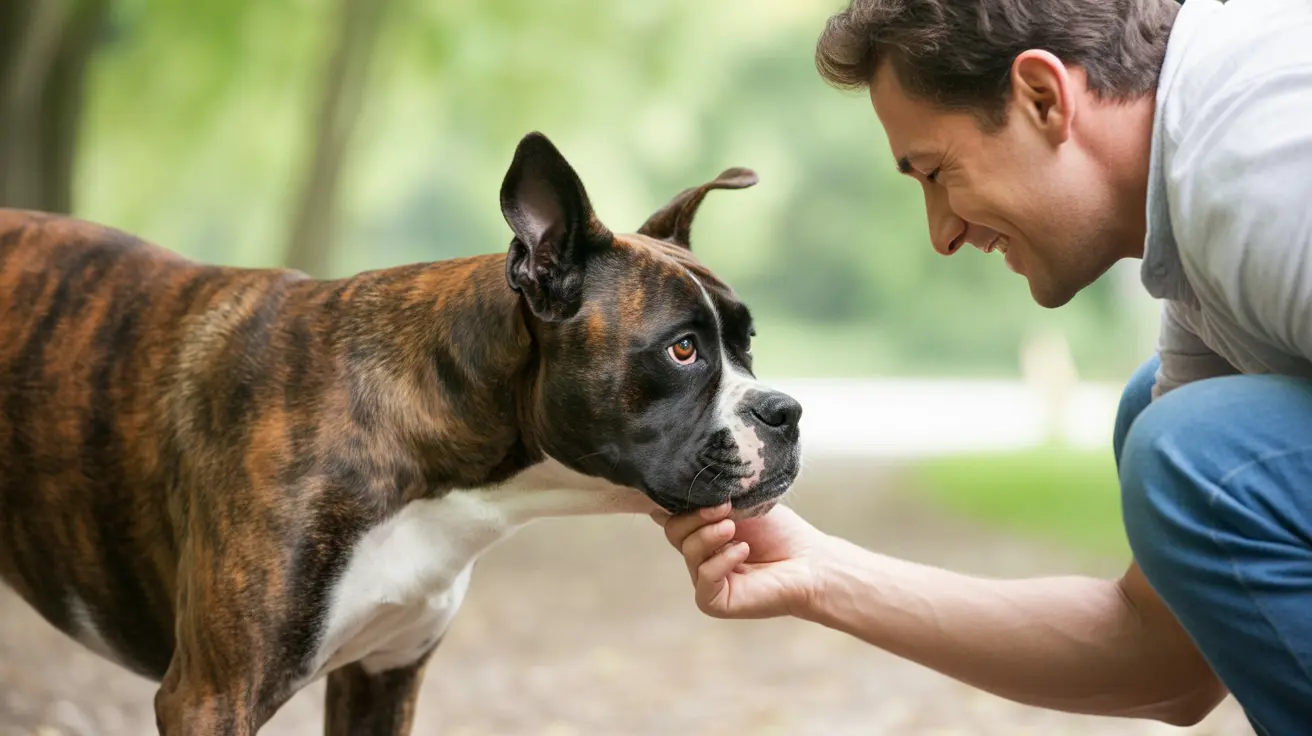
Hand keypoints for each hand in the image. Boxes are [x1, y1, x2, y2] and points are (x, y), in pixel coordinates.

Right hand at [651, 502, 830, 618]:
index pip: (671, 515)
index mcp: (701, 531)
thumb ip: (708, 500)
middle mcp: (699, 555)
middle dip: (695, 516)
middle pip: (673, 531)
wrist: (809, 561)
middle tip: (724, 509)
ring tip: (733, 529)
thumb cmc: (780, 531)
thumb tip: (664, 498)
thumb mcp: (741, 505)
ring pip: (687, 551)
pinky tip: (742, 551)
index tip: (701, 489)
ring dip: (709, 535)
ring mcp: (705, 579)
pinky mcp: (713, 601)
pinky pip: (703, 578)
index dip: (679, 502)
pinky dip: (720, 561)